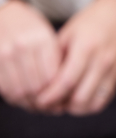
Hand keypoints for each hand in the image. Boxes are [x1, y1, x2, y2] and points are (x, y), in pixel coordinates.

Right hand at [0, 0, 61, 108]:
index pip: (51, 77)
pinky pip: (4, 90)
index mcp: (41, 38)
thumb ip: (52, 60)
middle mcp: (22, 46)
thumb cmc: (26, 27)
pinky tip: (19, 99)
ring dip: (27, 104)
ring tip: (33, 106)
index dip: (54, 94)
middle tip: (45, 109)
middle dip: (41, 103)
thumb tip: (58, 94)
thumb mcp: (45, 35)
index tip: (57, 102)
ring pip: (19, 92)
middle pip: (35, 87)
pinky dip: (13, 99)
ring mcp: (4, 55)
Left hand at [35, 0, 115, 114]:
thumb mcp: (65, 37)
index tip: (38, 101)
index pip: (66, 82)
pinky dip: (84, 107)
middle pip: (79, 98)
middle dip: (59, 106)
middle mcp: (103, 60)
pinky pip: (99, 103)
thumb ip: (53, 62)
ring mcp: (112, 70)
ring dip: (72, 109)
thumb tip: (39, 89)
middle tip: (47, 104)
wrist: (113, 18)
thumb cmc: (84, 28)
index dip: (50, 96)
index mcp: (87, 47)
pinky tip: (74, 101)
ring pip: (90, 104)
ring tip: (61, 102)